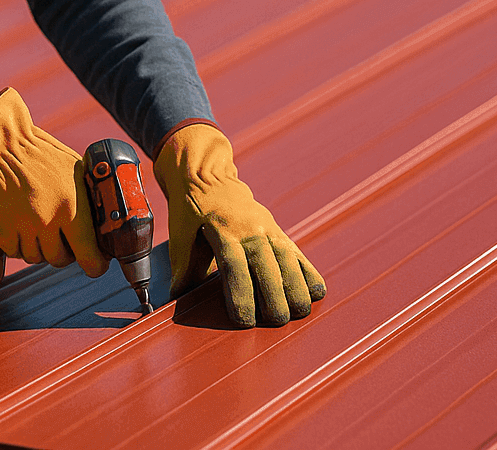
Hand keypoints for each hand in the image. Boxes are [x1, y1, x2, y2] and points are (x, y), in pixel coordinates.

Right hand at [0, 88, 106, 276]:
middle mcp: (49, 220)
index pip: (88, 253)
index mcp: (73, 207)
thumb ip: (86, 194)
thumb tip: (103, 215)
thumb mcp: (74, 168)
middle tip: (61, 242)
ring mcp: (24, 227)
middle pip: (59, 259)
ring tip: (37, 232)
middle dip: (63, 253)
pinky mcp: (3, 229)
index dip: (94, 265)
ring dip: (38, 249)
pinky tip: (18, 231)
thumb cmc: (39, 153)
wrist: (1, 146)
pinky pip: (13, 251)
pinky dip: (16, 245)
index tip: (95, 266)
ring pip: (35, 257)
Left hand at [156, 123, 325, 326]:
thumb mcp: (180, 230)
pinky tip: (317, 292)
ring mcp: (267, 228)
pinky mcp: (277, 231)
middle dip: (274, 295)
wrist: (208, 174)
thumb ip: (183, 263)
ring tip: (300, 312)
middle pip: (266, 265)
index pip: (233, 266)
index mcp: (222, 229)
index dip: (240, 293)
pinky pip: (296, 252)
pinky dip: (308, 271)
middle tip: (277, 322)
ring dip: (296, 286)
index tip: (244, 319)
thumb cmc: (191, 208)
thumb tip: (178, 295)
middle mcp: (249, 228)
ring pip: (287, 258)